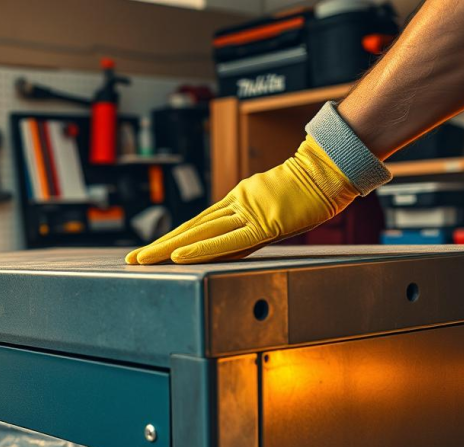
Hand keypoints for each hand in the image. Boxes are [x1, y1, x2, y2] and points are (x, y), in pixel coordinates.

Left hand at [125, 136, 360, 263]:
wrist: (329, 170)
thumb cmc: (308, 189)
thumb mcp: (274, 206)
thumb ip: (253, 220)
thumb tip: (237, 239)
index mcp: (238, 203)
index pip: (197, 225)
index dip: (172, 238)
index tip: (151, 250)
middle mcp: (236, 206)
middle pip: (190, 229)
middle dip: (160, 246)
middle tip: (133, 259)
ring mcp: (246, 212)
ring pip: (199, 233)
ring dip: (168, 248)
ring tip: (144, 259)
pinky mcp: (262, 223)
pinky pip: (226, 240)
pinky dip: (200, 248)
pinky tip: (179, 256)